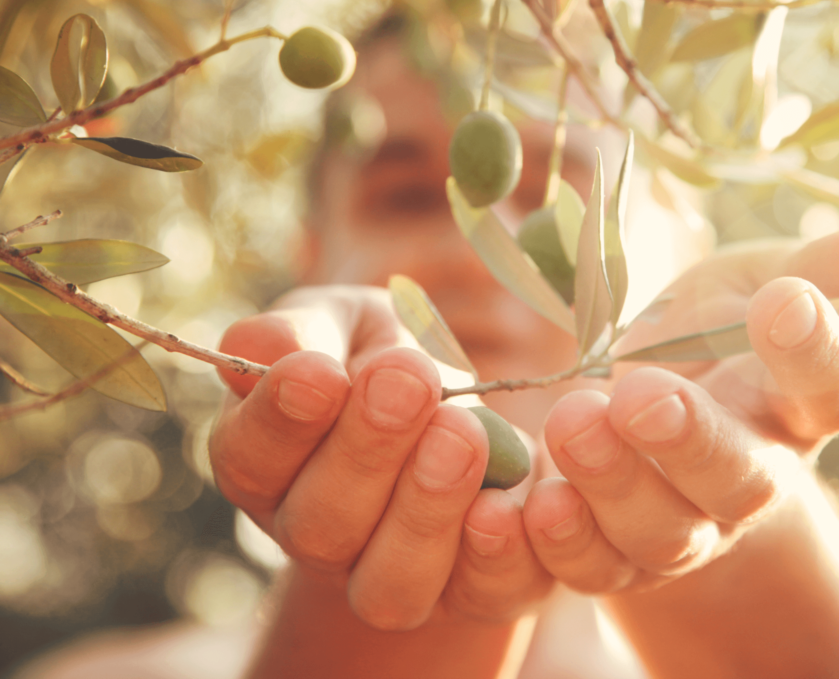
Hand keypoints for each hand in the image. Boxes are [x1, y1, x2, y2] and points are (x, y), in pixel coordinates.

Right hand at [209, 285, 550, 629]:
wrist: (466, 408)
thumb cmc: (387, 359)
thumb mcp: (347, 325)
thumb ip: (306, 330)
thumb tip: (260, 346)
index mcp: (271, 468)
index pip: (249, 462)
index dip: (281, 422)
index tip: (321, 372)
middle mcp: (319, 539)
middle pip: (320, 528)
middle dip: (366, 452)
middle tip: (409, 382)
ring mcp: (390, 578)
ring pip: (389, 587)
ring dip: (425, 511)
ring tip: (462, 434)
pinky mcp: (472, 594)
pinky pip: (482, 597)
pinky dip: (498, 557)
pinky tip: (506, 505)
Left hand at [521, 227, 838, 591]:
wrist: (650, 406)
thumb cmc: (711, 333)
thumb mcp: (752, 281)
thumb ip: (813, 271)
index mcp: (796, 404)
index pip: (833, 388)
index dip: (816, 351)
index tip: (784, 301)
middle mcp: (750, 478)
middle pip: (739, 481)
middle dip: (692, 442)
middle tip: (642, 396)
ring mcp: (685, 528)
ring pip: (661, 534)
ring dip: (614, 485)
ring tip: (572, 423)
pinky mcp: (616, 557)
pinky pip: (592, 568)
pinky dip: (559, 543)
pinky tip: (528, 502)